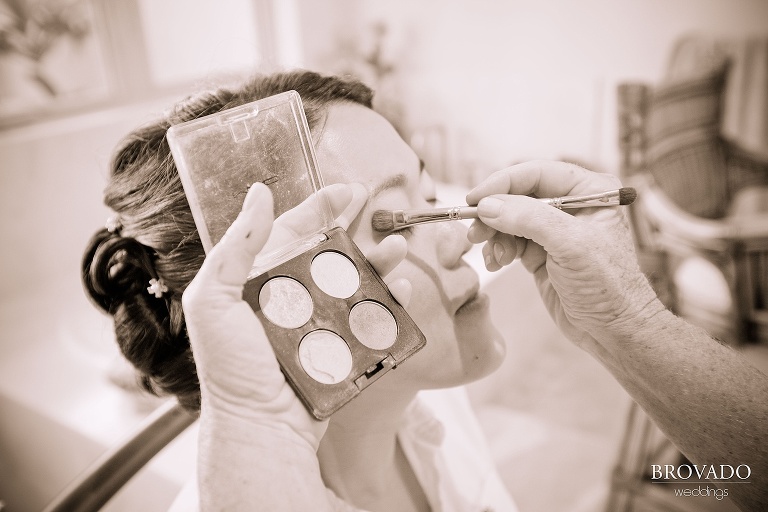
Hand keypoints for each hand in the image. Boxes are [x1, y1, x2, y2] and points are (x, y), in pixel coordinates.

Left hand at [183, 182, 408, 448]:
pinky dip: (391, 302)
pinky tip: (402, 288)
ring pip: (357, 282)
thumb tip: (259, 193)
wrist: (259, 428)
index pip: (292, 234)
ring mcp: (321, 324)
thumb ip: (235, 247)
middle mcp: (293, 299)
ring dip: (380, 261)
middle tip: (379, 210)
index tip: (347, 191)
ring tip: (398, 249)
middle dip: (357, 230)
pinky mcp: (344, 349)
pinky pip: (372, 319)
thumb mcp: (214, 301)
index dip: (319, 208)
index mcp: (261, 283)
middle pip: (331, 253)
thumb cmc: (231, 368)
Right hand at [465, 160, 663, 352]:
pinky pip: (509, 242)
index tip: (474, 199)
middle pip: (518, 196)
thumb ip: (528, 219)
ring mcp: (554, 230)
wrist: (613, 330)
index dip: (502, 183)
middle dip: (494, 214)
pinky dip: (498, 251)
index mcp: (589, 190)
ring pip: (509, 220)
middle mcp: (570, 205)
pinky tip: (497, 264)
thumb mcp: (571, 245)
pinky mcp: (541, 253)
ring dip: (494, 236)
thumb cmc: (607, 285)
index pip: (537, 173)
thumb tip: (487, 206)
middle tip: (475, 233)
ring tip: (494, 258)